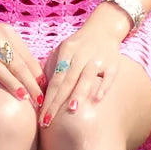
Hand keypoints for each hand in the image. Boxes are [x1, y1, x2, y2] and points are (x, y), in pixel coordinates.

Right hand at [0, 17, 43, 105]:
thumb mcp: (7, 37)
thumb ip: (20, 52)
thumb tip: (40, 76)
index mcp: (8, 34)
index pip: (25, 57)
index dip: (36, 75)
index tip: (45, 91)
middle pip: (15, 63)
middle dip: (29, 82)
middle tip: (39, 99)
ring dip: (11, 83)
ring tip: (22, 96)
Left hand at [39, 5, 128, 126]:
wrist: (104, 27)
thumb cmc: (79, 45)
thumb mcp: (64, 49)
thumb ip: (52, 66)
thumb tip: (38, 88)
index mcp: (67, 51)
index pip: (55, 79)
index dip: (47, 98)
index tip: (41, 118)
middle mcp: (81, 55)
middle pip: (68, 80)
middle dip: (57, 102)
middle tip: (48, 122)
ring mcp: (98, 59)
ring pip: (87, 77)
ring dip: (79, 93)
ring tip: (72, 110)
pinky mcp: (113, 64)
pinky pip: (108, 77)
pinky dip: (103, 87)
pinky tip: (97, 99)